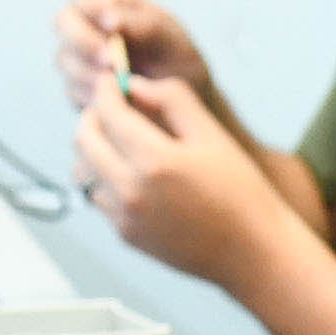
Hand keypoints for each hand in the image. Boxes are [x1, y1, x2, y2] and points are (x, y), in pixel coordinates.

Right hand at [54, 0, 210, 109]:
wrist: (181, 106)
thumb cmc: (176, 61)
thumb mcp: (169, 40)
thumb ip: (143, 25)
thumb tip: (110, 19)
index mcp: (109, 3)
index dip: (88, 4)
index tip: (110, 24)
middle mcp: (86, 26)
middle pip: (63, 22)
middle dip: (83, 41)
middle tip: (111, 61)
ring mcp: (77, 58)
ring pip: (64, 59)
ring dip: (90, 72)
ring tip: (121, 84)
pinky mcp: (77, 89)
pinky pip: (73, 90)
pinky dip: (93, 95)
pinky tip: (117, 99)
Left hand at [76, 73, 295, 286]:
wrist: (252, 253)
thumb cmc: (241, 195)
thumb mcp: (213, 135)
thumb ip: (173, 100)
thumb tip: (136, 86)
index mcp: (155, 160)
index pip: (108, 113)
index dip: (105, 90)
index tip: (110, 81)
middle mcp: (131, 191)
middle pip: (83, 141)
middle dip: (92, 116)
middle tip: (111, 108)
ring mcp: (125, 217)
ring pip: (85, 171)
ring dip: (95, 150)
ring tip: (122, 142)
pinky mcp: (127, 236)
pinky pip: (99, 198)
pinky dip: (106, 179)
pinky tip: (133, 173)